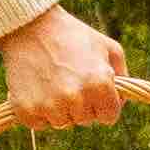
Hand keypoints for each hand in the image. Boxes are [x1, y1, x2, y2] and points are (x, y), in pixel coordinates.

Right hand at [0, 2, 125, 131]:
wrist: (28, 26)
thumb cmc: (72, 35)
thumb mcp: (107, 46)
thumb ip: (122, 75)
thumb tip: (122, 101)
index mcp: (99, 85)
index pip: (109, 116)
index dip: (103, 104)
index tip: (93, 91)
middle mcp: (76, 99)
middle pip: (85, 120)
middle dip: (81, 105)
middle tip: (68, 80)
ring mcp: (50, 106)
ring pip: (62, 123)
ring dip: (59, 109)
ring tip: (51, 82)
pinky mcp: (26, 110)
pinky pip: (39, 123)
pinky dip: (37, 111)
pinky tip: (36, 88)